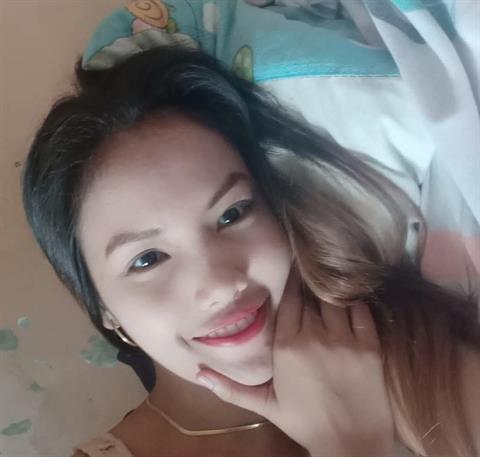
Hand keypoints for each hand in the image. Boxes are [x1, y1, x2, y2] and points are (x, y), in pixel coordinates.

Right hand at [196, 278, 394, 455]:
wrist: (350, 444)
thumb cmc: (305, 422)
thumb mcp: (265, 405)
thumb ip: (230, 388)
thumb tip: (198, 374)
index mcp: (286, 346)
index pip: (289, 298)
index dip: (291, 283)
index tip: (292, 271)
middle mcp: (313, 336)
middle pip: (311, 294)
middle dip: (309, 284)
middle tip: (310, 274)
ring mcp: (344, 339)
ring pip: (335, 297)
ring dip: (331, 290)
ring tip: (330, 284)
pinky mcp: (370, 346)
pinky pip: (362, 310)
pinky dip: (356, 302)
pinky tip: (350, 303)